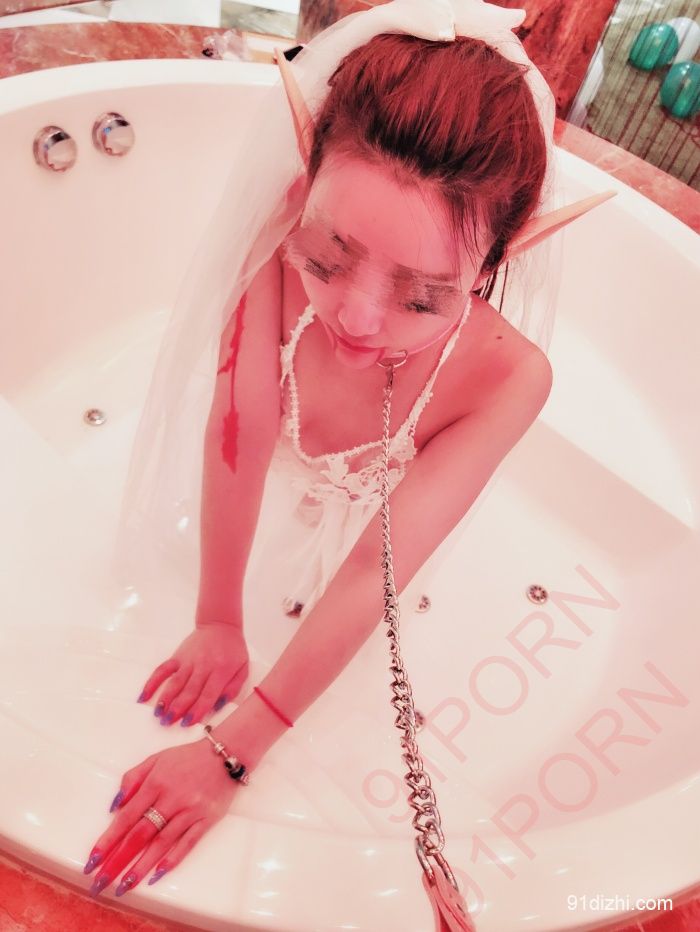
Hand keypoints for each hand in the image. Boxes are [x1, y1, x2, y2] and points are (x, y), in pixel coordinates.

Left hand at [83, 737, 240, 897]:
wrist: (226, 753)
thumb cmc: (188, 758)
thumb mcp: (156, 759)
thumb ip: (132, 778)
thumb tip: (115, 805)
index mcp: (155, 783)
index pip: (126, 817)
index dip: (108, 840)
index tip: (93, 860)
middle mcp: (171, 799)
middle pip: (140, 835)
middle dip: (118, 860)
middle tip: (101, 882)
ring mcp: (190, 810)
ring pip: (162, 843)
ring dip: (141, 866)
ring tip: (125, 885)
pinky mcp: (207, 819)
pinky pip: (188, 843)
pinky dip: (172, 859)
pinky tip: (157, 874)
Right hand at [137, 622, 248, 727]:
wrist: (220, 625)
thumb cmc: (233, 650)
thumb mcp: (243, 668)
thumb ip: (233, 688)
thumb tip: (217, 706)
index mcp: (221, 671)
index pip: (207, 694)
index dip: (197, 710)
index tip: (187, 723)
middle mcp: (203, 666)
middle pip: (189, 691)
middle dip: (178, 708)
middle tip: (168, 723)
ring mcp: (188, 661)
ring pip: (174, 682)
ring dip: (165, 699)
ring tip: (158, 714)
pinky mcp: (177, 656)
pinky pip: (162, 670)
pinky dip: (152, 683)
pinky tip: (143, 697)